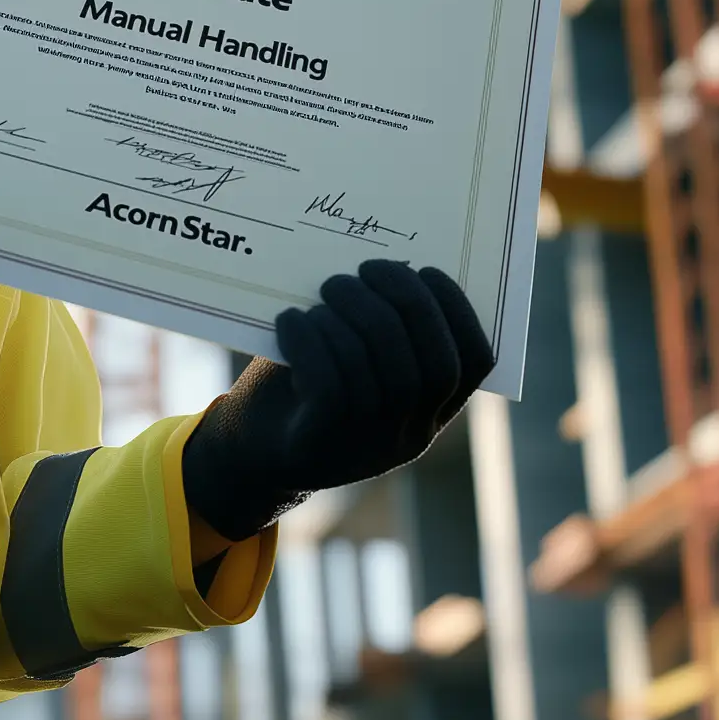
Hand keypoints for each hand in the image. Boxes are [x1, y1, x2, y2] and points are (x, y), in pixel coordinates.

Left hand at [181, 260, 492, 543]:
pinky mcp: (320, 448)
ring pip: (384, 376)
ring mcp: (367, 448)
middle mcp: (408, 436)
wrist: (244, 456)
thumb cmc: (301, 390)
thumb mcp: (350, 361)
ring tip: (329, 288)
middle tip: (368, 269)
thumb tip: (386, 264)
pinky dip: (313, 342)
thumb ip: (375, 327)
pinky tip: (291, 319)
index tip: (428, 270)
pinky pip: (332, 388)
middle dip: (408, 304)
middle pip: (433, 367)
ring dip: (356, 316)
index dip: (459, 311)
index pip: (474, 363)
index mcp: (429, 413)